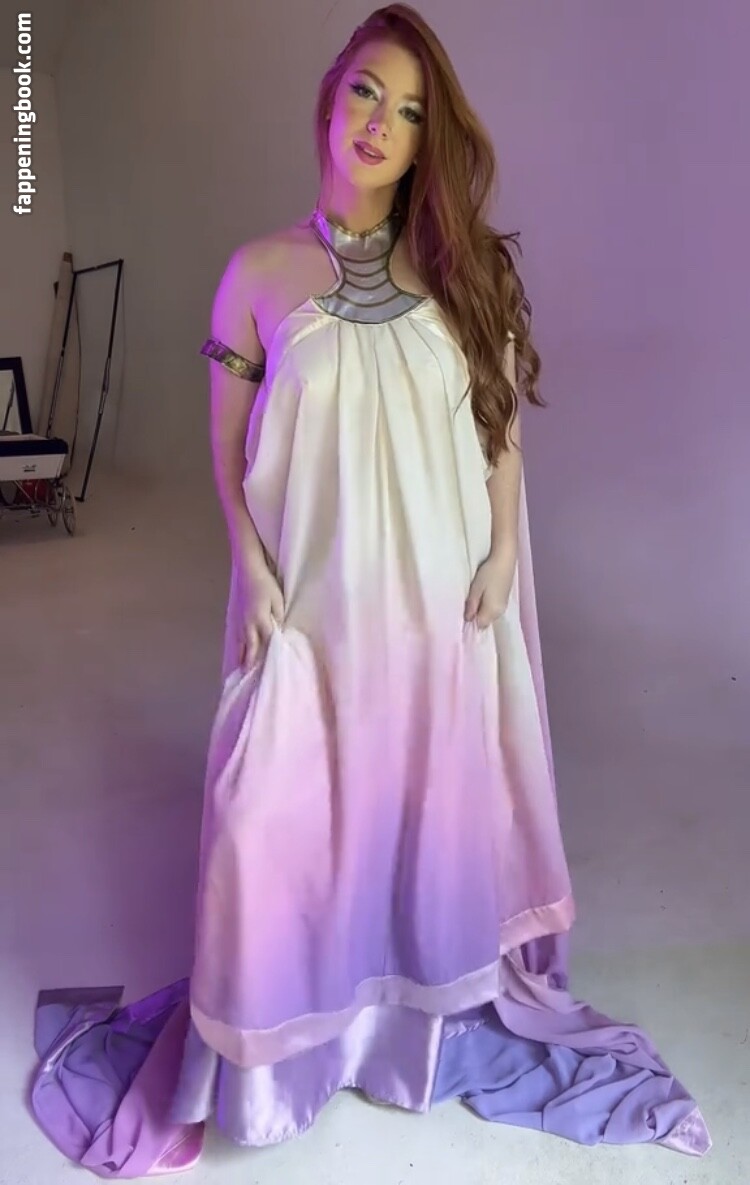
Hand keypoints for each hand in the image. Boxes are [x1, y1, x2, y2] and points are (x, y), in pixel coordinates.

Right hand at [236, 555, 284, 669]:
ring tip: (240, 673)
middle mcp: (248, 625)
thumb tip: (279, 632)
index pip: (266, 644)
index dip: (268, 657)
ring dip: (241, 658)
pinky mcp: (235, 618)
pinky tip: (237, 654)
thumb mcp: (279, 601)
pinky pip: (236, 638)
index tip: (269, 671)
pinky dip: (237, 648)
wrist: (248, 571)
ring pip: (240, 645)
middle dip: (250, 663)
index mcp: (261, 621)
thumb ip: (279, 618)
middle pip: (250, 649)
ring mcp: (240, 622)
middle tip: (248, 679)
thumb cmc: (267, 585)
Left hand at [464, 548, 515, 628]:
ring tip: (474, 600)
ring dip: (481, 612)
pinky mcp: (505, 600)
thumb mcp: (476, 588)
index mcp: (492, 611)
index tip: (464, 614)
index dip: (471, 622)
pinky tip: (483, 597)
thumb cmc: (488, 573)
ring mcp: (504, 606)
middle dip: (476, 618)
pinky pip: (494, 610)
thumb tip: (467, 619)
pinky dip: (487, 608)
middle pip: (485, 622)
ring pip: (489, 616)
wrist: (504, 560)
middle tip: (467, 606)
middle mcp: (500, 612)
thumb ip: (471, 605)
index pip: (480, 625)